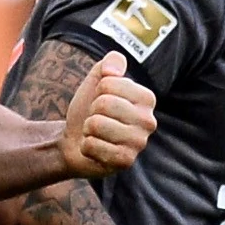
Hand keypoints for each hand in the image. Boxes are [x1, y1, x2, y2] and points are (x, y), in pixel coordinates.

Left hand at [58, 51, 157, 176]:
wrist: (76, 140)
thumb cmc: (89, 109)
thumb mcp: (98, 80)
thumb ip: (110, 63)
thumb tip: (111, 70)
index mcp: (146, 98)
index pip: (109, 83)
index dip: (97, 91)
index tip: (102, 101)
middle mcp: (149, 121)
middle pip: (103, 103)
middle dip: (91, 111)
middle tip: (97, 119)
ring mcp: (139, 143)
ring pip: (96, 124)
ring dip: (88, 129)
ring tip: (96, 134)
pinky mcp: (125, 161)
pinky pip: (92, 145)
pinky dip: (86, 147)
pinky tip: (95, 150)